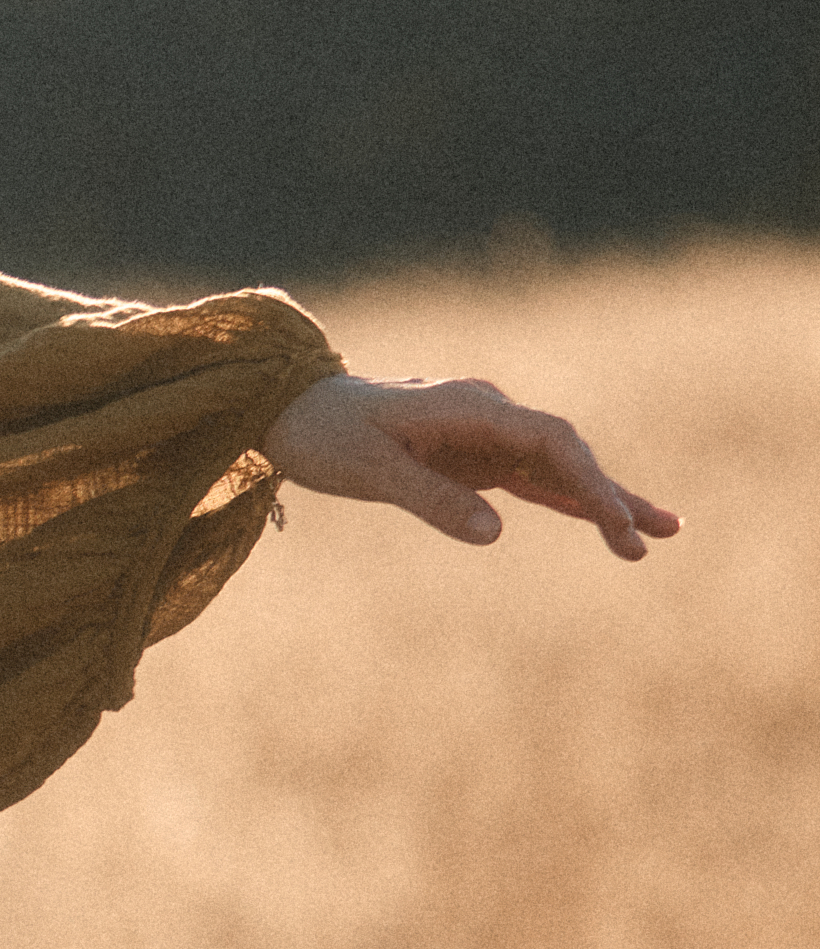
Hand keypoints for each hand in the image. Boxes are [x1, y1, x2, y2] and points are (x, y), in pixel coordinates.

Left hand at [265, 365, 673, 562]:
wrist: (290, 410)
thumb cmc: (324, 435)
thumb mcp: (369, 471)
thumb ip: (431, 499)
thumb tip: (494, 533)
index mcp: (469, 406)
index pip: (548, 439)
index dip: (586, 479)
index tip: (611, 516)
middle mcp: (488, 415)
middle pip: (565, 452)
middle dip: (605, 496)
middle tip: (643, 542)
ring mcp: (486, 437)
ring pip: (559, 468)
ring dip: (603, 501)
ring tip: (660, 535)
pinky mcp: (476, 460)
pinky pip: (534, 481)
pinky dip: (570, 502)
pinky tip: (609, 524)